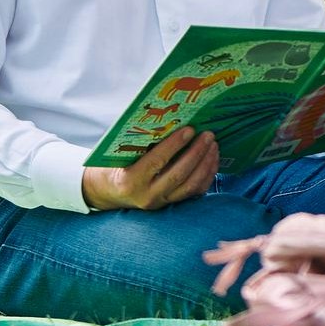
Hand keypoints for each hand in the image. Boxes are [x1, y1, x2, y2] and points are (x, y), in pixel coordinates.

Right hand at [81, 123, 217, 211]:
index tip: (190, 129)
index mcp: (131, 180)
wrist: (111, 192)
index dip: (174, 145)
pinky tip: (212, 158)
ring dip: (206, 163)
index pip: (157, 161)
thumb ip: (140, 143)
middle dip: (197, 153)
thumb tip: (169, 121)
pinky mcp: (172, 205)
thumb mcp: (120, 155)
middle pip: (179, 174)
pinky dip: (207, 174)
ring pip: (191, 185)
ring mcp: (162, 202)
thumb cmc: (116, 166)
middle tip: (208, 135)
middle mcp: (148, 195)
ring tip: (213, 144)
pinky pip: (195, 192)